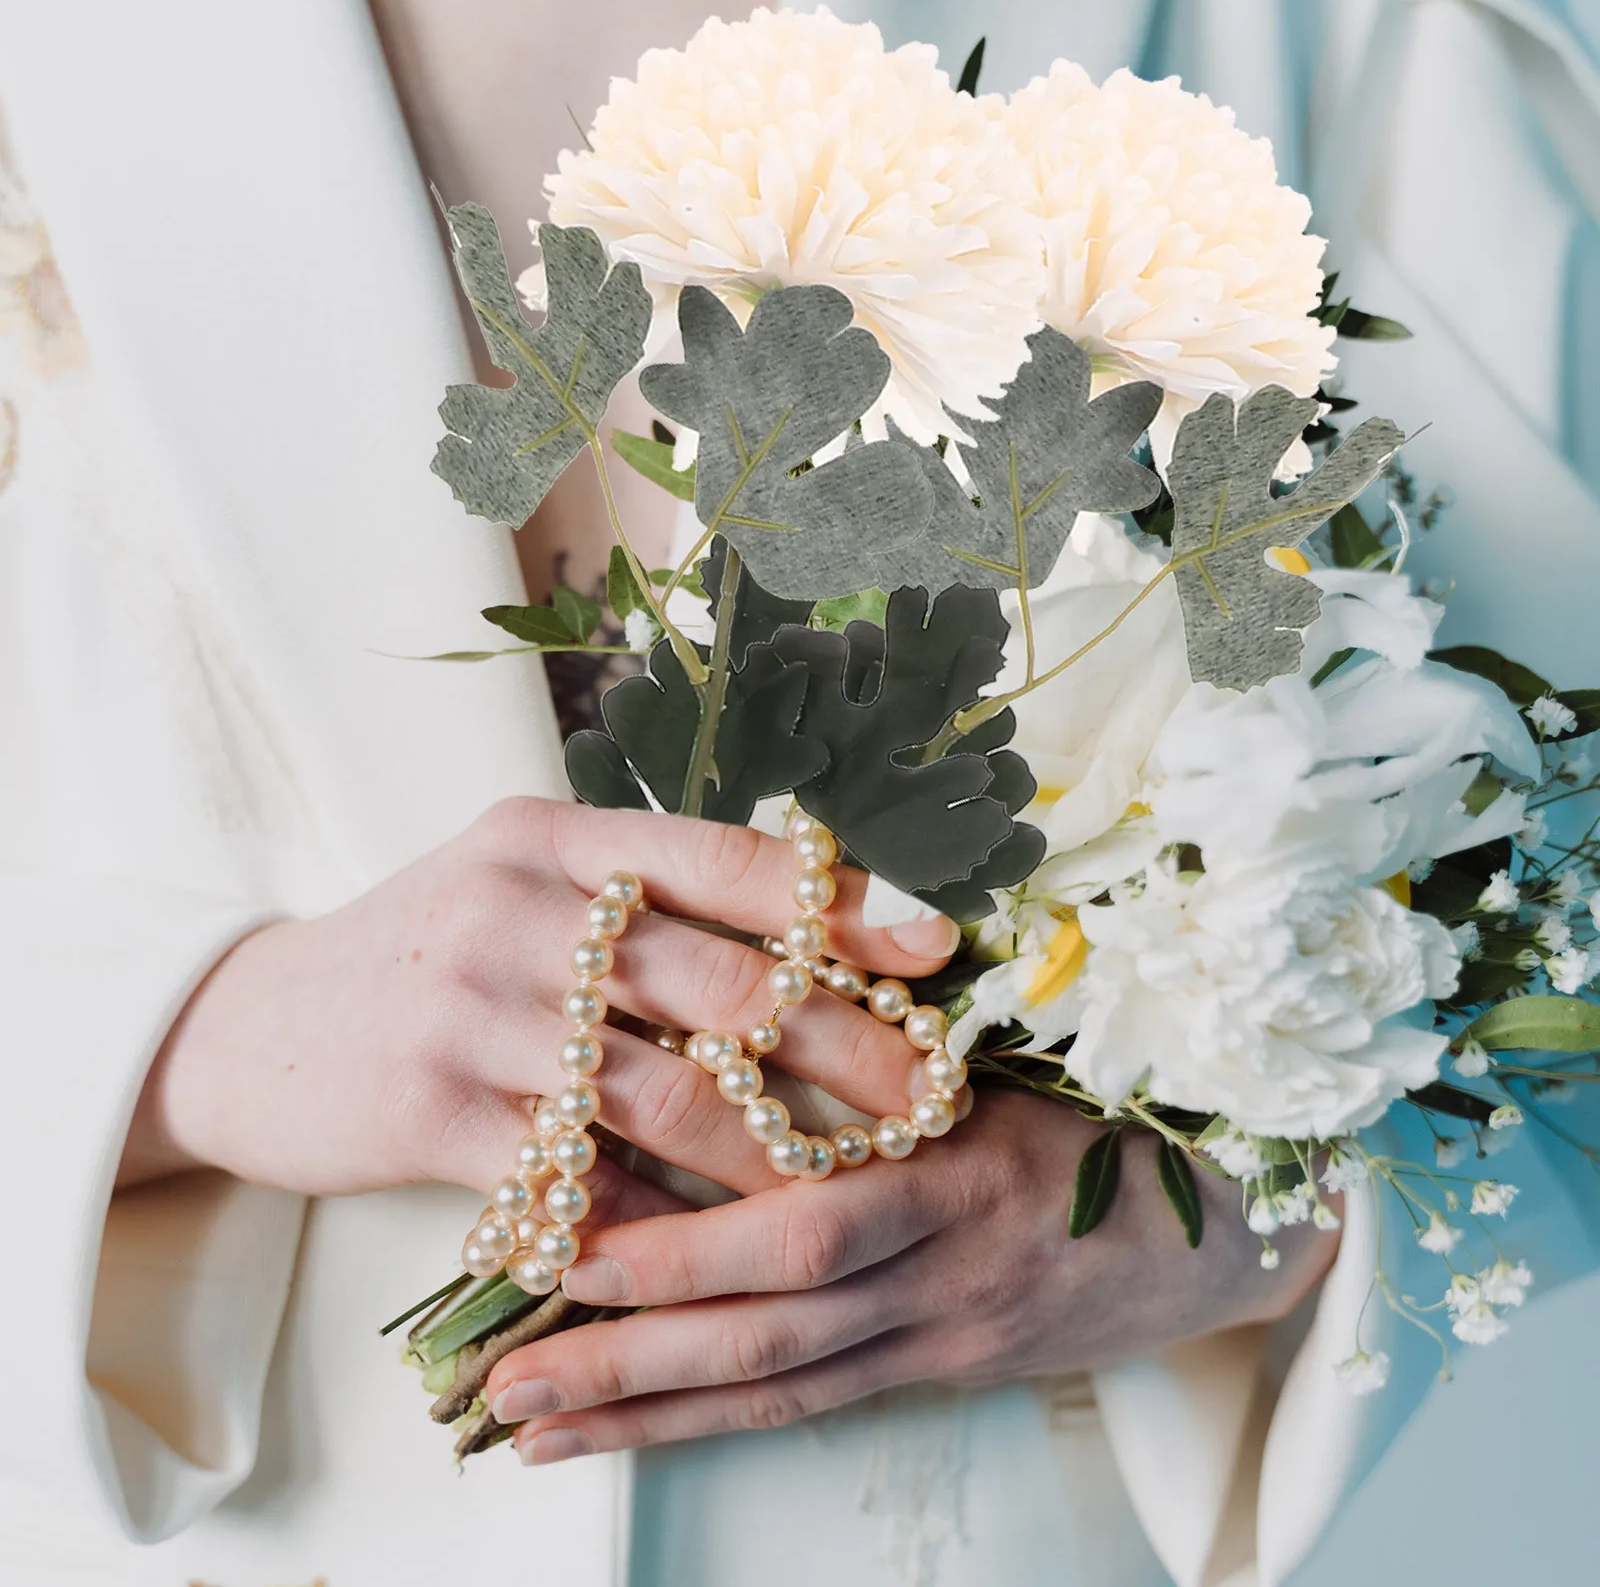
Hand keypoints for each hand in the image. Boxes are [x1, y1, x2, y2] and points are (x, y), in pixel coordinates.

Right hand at [119, 797, 959, 1201]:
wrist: (255, 1025)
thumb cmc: (428, 951)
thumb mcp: (519, 885)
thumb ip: (640, 895)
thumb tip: (806, 929)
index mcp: (556, 839)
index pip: (726, 859)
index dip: (842, 903)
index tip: (938, 945)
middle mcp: (519, 909)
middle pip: (718, 982)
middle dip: (843, 1045)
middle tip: (930, 1095)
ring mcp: (474, 1010)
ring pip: (662, 1090)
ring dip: (769, 1151)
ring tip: (849, 1185)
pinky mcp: (435, 1110)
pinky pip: (582, 1175)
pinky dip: (661, 1215)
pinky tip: (721, 1243)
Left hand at [485, 1092, 1339, 1461]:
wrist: (1230, 1218)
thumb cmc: (1114, 1100)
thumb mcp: (1022, 1044)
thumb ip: (901, 1027)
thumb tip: (769, 958)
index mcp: (956, 1169)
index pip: (803, 1220)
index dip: (684, 1244)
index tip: (562, 1230)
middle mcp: (940, 1269)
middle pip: (769, 1327)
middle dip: (630, 1353)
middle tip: (502, 1375)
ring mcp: (940, 1333)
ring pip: (778, 1388)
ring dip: (650, 1410)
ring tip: (530, 1426)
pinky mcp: (942, 1369)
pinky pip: (815, 1409)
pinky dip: (711, 1424)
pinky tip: (631, 1434)